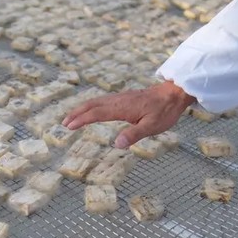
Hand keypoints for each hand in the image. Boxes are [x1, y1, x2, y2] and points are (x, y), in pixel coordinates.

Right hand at [62, 81, 195, 147]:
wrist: (173, 94)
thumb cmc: (164, 111)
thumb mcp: (152, 126)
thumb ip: (134, 135)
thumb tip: (117, 144)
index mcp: (122, 108)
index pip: (96, 113)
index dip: (81, 120)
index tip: (69, 126)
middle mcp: (118, 101)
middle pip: (92, 105)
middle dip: (76, 113)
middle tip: (64, 123)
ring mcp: (120, 98)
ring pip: (96, 101)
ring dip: (82, 109)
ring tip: (72, 117)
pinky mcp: (124, 97)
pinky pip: (102, 100)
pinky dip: (91, 106)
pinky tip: (91, 110)